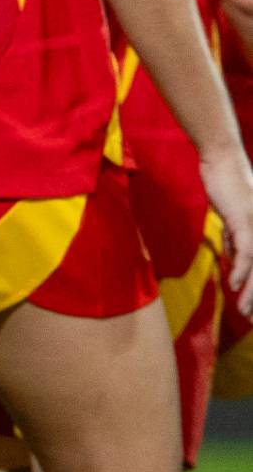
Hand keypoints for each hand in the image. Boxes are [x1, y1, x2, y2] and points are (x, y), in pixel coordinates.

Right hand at [200, 147, 252, 316]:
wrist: (221, 160)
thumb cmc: (227, 184)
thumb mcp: (232, 216)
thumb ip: (235, 237)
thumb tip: (233, 257)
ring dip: (252, 292)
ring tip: (246, 311)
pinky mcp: (245, 221)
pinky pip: (246, 252)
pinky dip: (240, 271)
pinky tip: (234, 285)